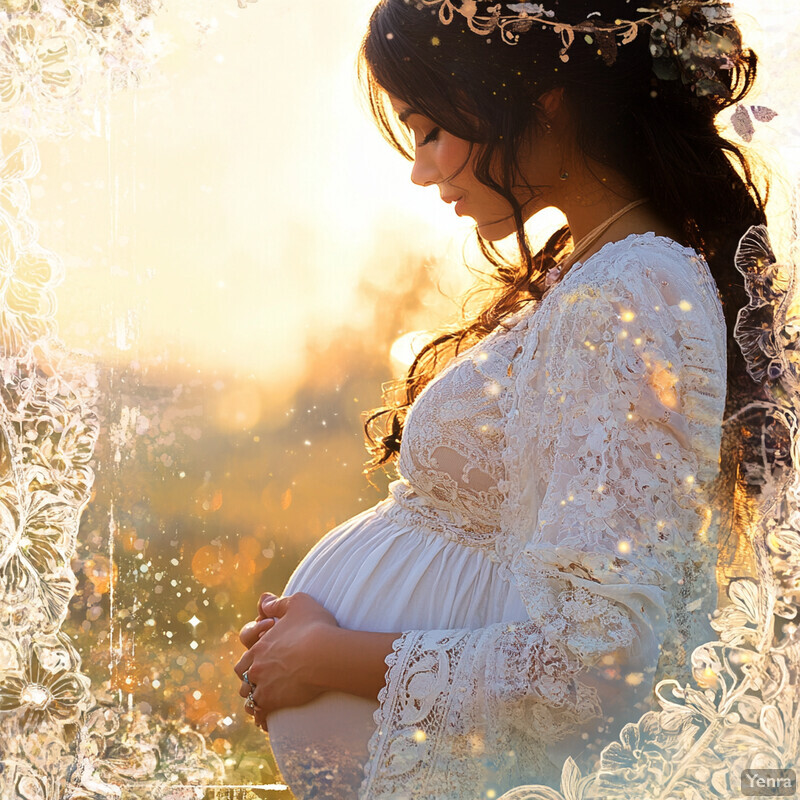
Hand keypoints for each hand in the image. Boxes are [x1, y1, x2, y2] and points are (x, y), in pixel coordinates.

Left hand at [234, 591, 339, 730]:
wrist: (325, 654)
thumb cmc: (315, 626)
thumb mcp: (298, 602)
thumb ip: (279, 603)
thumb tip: (264, 601)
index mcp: (260, 646)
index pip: (244, 658)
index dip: (251, 661)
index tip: (260, 664)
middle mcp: (256, 667)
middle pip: (242, 679)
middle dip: (249, 682)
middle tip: (260, 684)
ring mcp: (264, 687)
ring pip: (249, 700)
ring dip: (254, 701)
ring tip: (264, 704)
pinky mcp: (274, 703)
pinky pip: (262, 716)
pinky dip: (263, 719)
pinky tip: (269, 723)